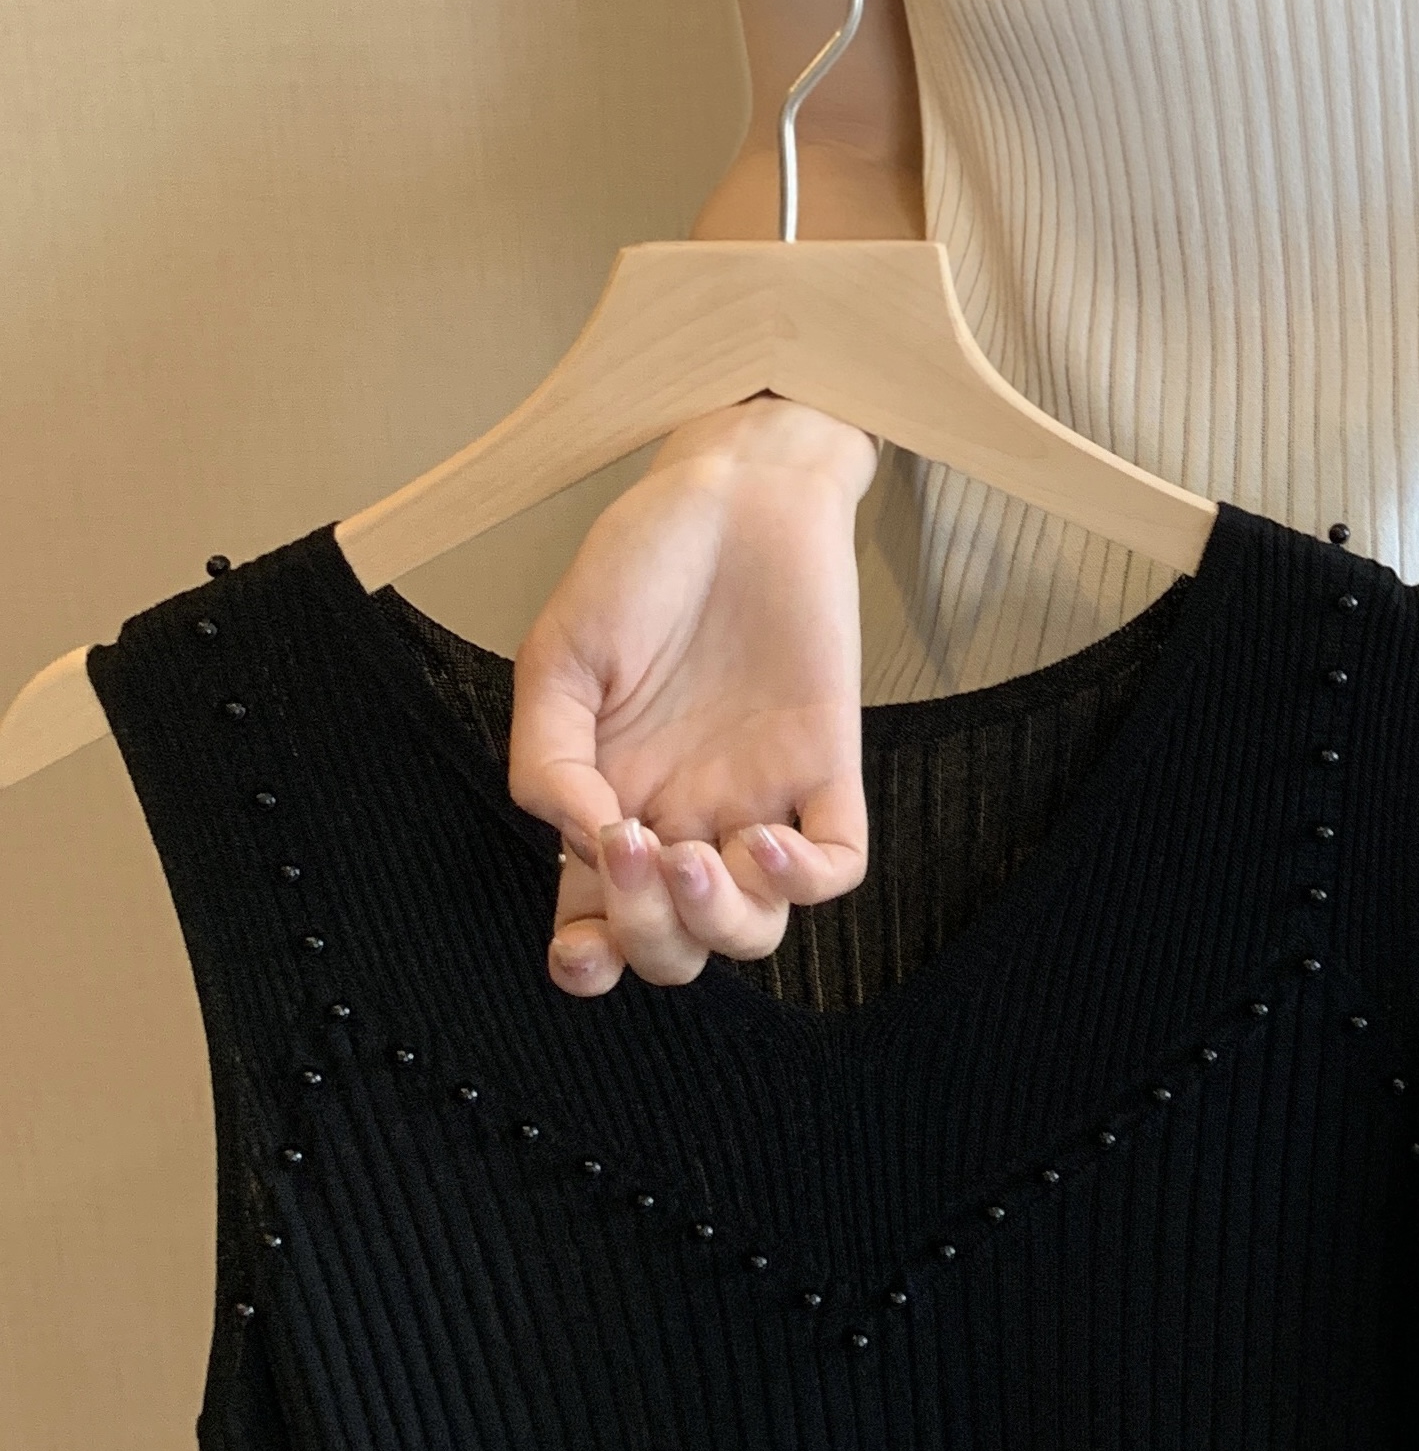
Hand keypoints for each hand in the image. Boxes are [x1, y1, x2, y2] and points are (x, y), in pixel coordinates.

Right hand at [506, 394, 882, 995]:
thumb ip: (548, 758)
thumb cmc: (641, 562)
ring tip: (696, 854)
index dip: (590, 962)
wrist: (736, 488)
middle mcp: (684, 814)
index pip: (600, 925)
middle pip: (678, 947)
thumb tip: (580, 843)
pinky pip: (838, 863)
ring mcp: (758, 793)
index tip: (579, 942)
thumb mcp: (560, 655)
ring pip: (755, 927)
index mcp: (610, 802)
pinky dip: (806, 879)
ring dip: (722, 920)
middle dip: (653, 936)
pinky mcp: (826, 762)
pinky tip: (765, 837)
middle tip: (636, 854)